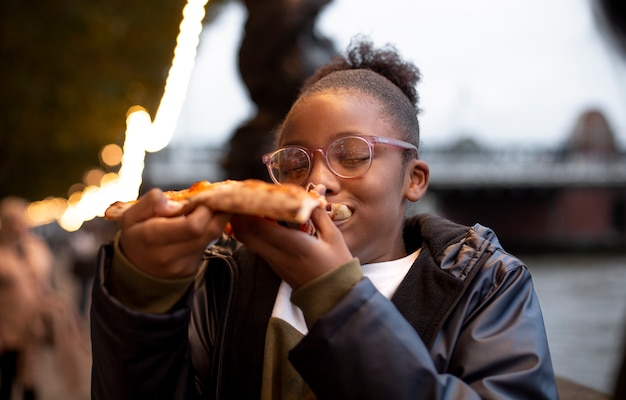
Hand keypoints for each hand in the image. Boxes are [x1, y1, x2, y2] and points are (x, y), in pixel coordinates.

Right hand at [118, 189, 230, 278]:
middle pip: (210, 231)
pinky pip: (208, 245)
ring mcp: (183, 265)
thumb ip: (152, 202)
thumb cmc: (136, 234)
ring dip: (215, 219)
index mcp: (152, 237)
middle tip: (208, 201)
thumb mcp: (133, 214)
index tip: (200, 198)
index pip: (193, 225)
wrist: (134, 266)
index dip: (204, 208)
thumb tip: (176, 204)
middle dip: (215, 211)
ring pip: (213, 237)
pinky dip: (209, 232)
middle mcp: (169, 256)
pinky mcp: (192, 268)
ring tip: (204, 210)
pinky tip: (199, 225)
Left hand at [231, 206, 352, 288]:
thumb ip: (318, 215)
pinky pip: (257, 246)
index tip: (248, 193)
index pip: (257, 226)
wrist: (334, 297)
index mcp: (292, 245)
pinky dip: (254, 232)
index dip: (247, 209)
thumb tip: (312, 196)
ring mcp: (273, 262)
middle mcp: (277, 254)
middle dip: (238, 214)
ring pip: (248, 240)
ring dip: (245, 223)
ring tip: (252, 206)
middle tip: (243, 197)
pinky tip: (263, 221)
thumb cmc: (336, 266)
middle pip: (244, 233)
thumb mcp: (332, 237)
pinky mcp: (274, 266)